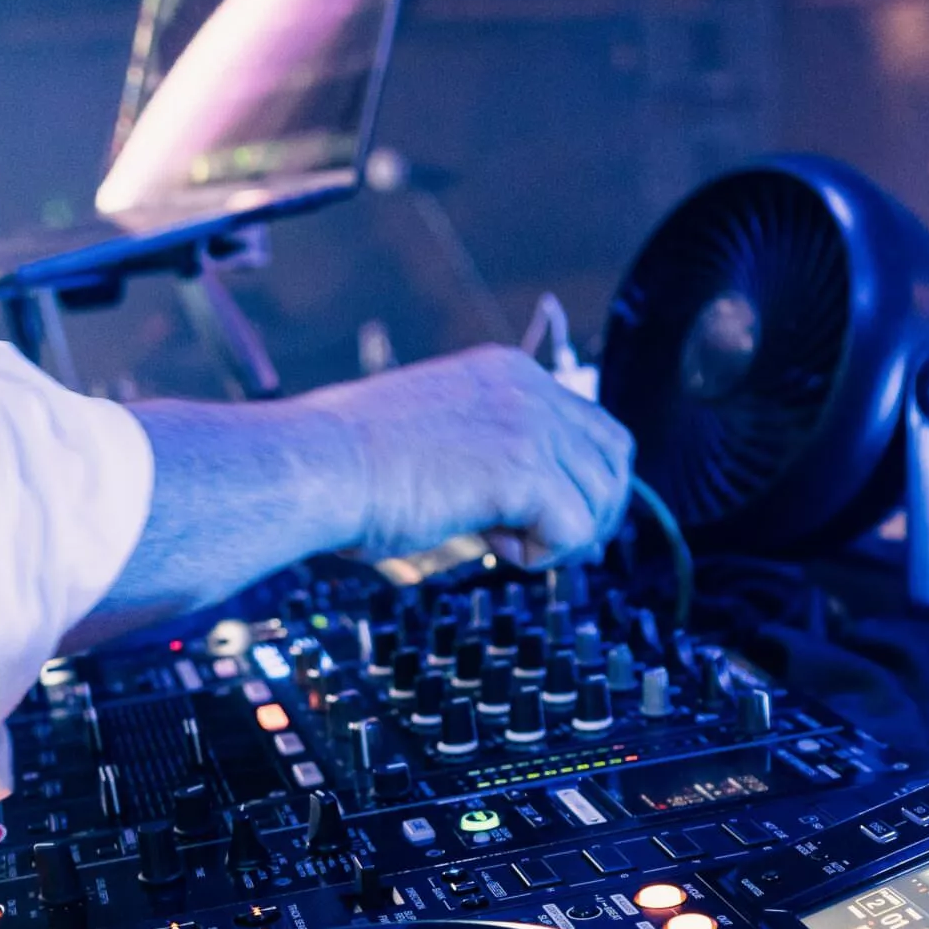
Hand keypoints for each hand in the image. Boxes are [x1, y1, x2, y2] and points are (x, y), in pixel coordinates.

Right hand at [92, 349, 632, 648]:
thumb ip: (487, 452)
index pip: (592, 423)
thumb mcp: (435, 437)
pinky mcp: (523, 468)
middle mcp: (526, 387)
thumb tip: (527, 504)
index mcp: (504, 372)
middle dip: (595, 511)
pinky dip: (544, 556)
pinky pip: (576, 530)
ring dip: (564, 536)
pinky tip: (495, 547)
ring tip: (505, 543)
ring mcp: (528, 424)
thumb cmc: (347, 465)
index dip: (585, 480)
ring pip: (602, 497)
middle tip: (546, 545)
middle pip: (615, 457)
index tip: (548, 516)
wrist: (313, 466)